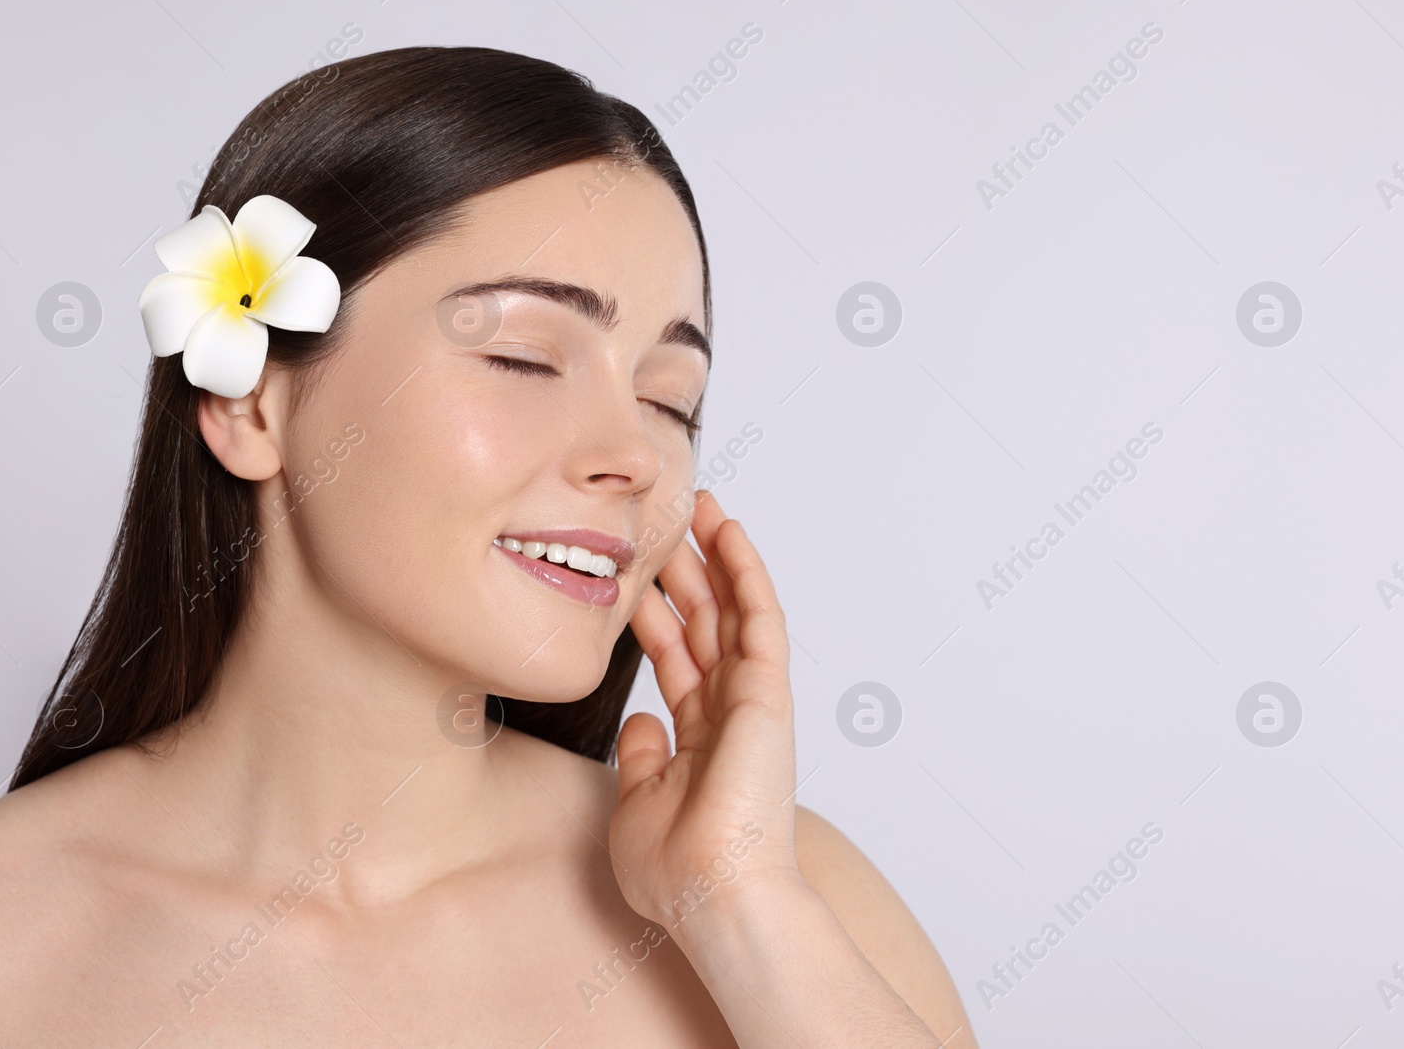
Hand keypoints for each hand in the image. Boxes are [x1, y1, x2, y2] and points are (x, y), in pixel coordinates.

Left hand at [612, 490, 801, 938]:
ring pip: (732, 610)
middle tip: (663, 523)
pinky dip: (745, 570)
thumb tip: (641, 719)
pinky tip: (728, 530)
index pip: (677, 660)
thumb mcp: (637, 804)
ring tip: (696, 506)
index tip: (634, 576)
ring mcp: (752, 701)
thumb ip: (643, 757)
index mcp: (699, 741)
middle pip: (705, 625)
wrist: (714, 897)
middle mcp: (729, 715)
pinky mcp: (769, 692)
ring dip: (715, 556)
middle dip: (685, 573)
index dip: (657, 614)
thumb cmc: (677, 872)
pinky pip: (759, 616)